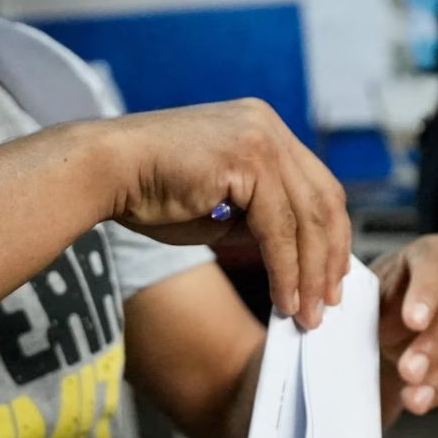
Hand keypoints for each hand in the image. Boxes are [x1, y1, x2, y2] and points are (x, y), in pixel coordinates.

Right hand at [87, 99, 351, 328]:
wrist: (104, 170)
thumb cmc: (152, 191)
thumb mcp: (225, 208)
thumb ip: (263, 220)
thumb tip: (301, 259)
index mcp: (266, 129)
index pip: (319, 187)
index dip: (332, 236)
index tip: (333, 277)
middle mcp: (269, 125)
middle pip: (323, 202)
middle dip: (329, 259)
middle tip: (328, 302)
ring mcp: (261, 138)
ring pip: (307, 218)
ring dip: (310, 273)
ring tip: (307, 312)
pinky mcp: (248, 158)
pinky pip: (280, 228)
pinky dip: (286, 269)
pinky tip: (284, 298)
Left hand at [374, 235, 437, 418]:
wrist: (396, 326)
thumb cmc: (382, 304)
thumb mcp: (369, 297)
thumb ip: (373, 307)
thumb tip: (374, 328)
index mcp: (436, 253)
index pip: (437, 268)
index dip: (426, 295)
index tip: (412, 321)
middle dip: (435, 346)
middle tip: (408, 371)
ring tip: (413, 397)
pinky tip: (425, 400)